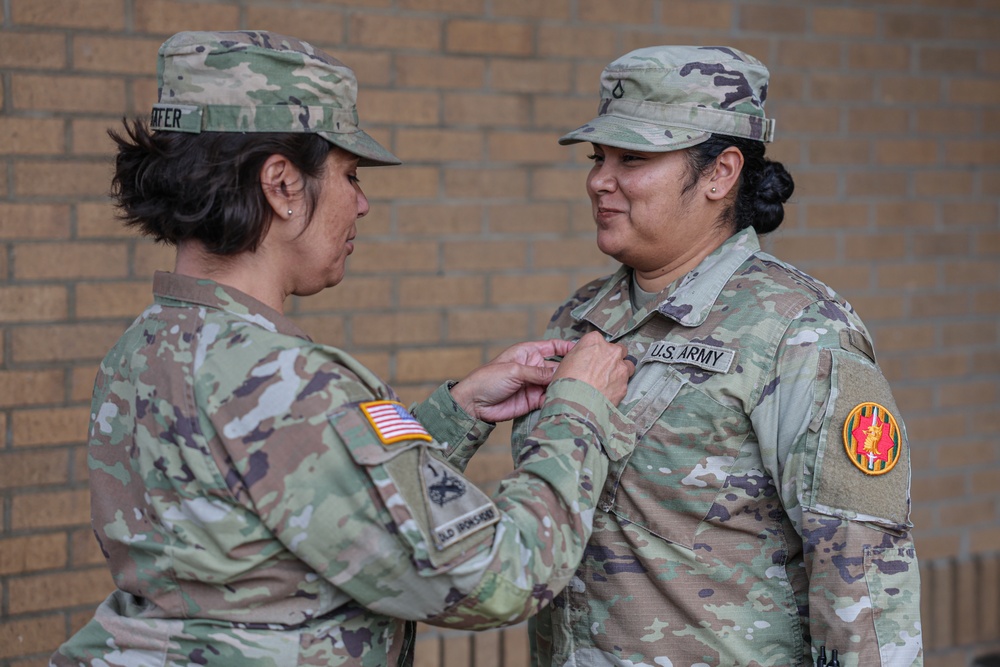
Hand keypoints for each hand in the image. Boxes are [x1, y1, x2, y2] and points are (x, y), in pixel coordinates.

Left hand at [450, 339, 575, 422]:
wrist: (474, 403)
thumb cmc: (488, 378)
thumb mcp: (514, 370)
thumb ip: (538, 372)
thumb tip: (559, 374)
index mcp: (529, 353)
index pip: (553, 346)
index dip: (568, 347)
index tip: (583, 349)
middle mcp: (534, 368)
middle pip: (558, 367)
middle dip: (570, 370)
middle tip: (586, 374)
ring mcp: (535, 385)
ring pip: (556, 384)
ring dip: (565, 387)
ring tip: (579, 389)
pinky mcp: (533, 401)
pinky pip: (549, 399)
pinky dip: (557, 400)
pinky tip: (565, 400)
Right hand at [551, 331, 632, 404]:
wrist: (576, 403)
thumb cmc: (566, 381)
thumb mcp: (566, 360)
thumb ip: (581, 354)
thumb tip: (584, 357)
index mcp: (595, 341)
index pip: (599, 340)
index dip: (596, 350)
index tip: (592, 357)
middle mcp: (611, 351)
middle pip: (619, 350)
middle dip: (613, 358)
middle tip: (602, 368)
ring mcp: (621, 368)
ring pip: (628, 365)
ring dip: (621, 370)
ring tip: (609, 380)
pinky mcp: (624, 385)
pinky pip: (625, 383)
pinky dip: (618, 387)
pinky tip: (608, 392)